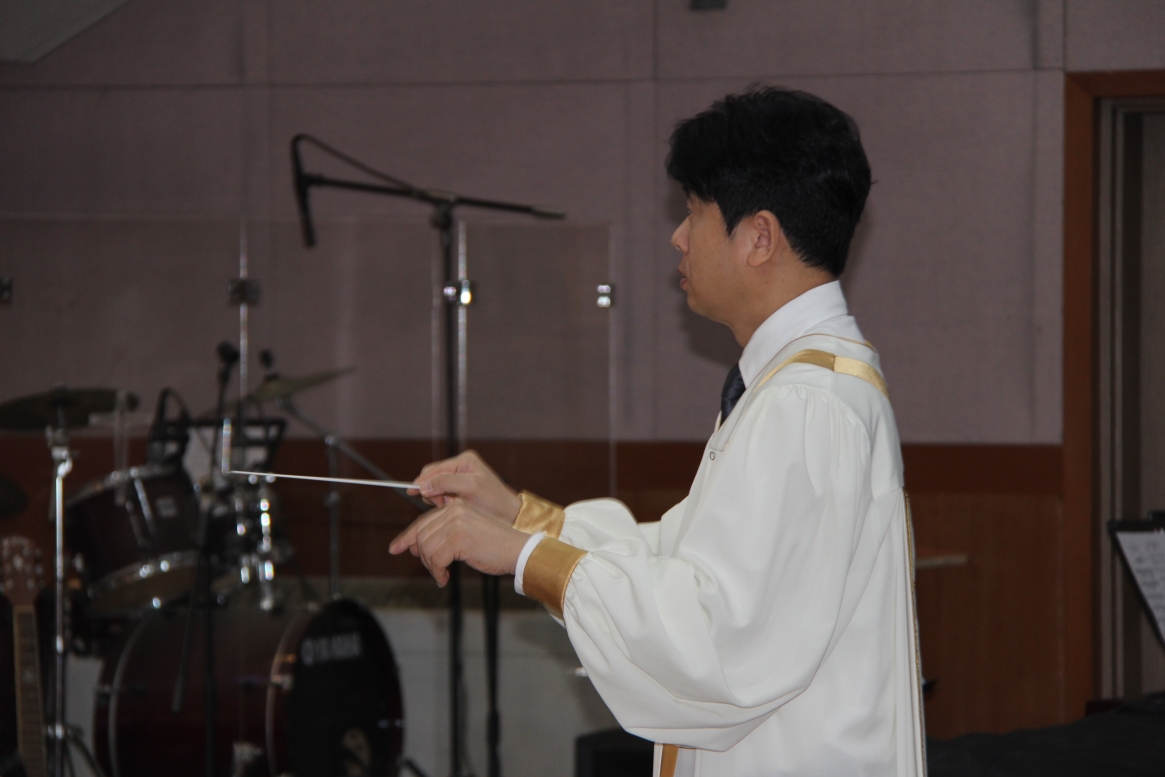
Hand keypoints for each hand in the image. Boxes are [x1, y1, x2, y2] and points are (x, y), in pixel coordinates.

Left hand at [388, 501, 529, 586]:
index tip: (395, 548)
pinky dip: (438, 572)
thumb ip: (443, 535)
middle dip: (423, 557)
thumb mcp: (466, 535)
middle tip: (434, 571)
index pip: (423, 521)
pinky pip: (436, 559)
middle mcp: (454, 510)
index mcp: (455, 506)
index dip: (407, 536)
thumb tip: (415, 546)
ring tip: (442, 574)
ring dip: (432, 567)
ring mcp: (456, 522)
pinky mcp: (459, 538)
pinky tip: (445, 578)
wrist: (518, 550)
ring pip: (426, 548)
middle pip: (421, 535)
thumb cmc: (495, 546)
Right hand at [409, 450, 521, 524]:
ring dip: (437, 498)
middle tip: (442, 503)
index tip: (412, 492)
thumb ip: (446, 483)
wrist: (508, 516)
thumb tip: (422, 485)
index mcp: (464, 460)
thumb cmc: (494, 501)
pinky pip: (440, 496)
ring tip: (450, 505)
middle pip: (431, 477)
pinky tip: (452, 507)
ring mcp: (458, 480)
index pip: (434, 469)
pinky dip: (442, 503)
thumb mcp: (471, 488)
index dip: (423, 481)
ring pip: (434, 488)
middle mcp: (460, 467)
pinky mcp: (457, 492)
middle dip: (432, 491)